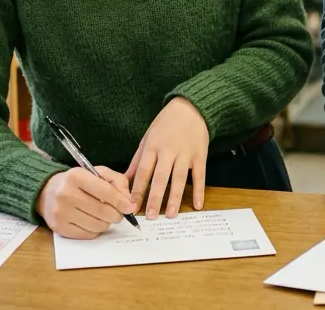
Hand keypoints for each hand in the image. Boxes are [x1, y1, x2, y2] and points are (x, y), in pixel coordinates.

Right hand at [37, 166, 133, 238]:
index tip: (129, 208)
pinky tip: (93, 221)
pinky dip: (96, 230)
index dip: (121, 201)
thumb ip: (116, 181)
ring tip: (103, 216)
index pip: (105, 191)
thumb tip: (128, 201)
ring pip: (97, 225)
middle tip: (118, 213)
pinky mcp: (59, 227)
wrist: (47, 192)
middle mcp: (66, 194)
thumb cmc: (77, 182)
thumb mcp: (96, 172)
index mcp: (76, 176)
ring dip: (106, 223)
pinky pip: (88, 234)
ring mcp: (61, 212)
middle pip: (102, 211)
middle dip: (116, 214)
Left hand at [127, 97, 208, 218]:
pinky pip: (200, 176)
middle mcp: (168, 151)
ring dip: (175, 198)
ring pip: (180, 179)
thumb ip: (137, 160)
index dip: (137, 190)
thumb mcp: (147, 138)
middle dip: (155, 198)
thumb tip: (125, 180)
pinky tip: (198, 205)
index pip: (143, 171)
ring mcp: (185, 154)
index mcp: (152, 147)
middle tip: (151, 216)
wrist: (191, 108)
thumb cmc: (165, 124)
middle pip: (160, 178)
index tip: (132, 206)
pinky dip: (199, 190)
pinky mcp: (200, 155)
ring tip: (171, 215)